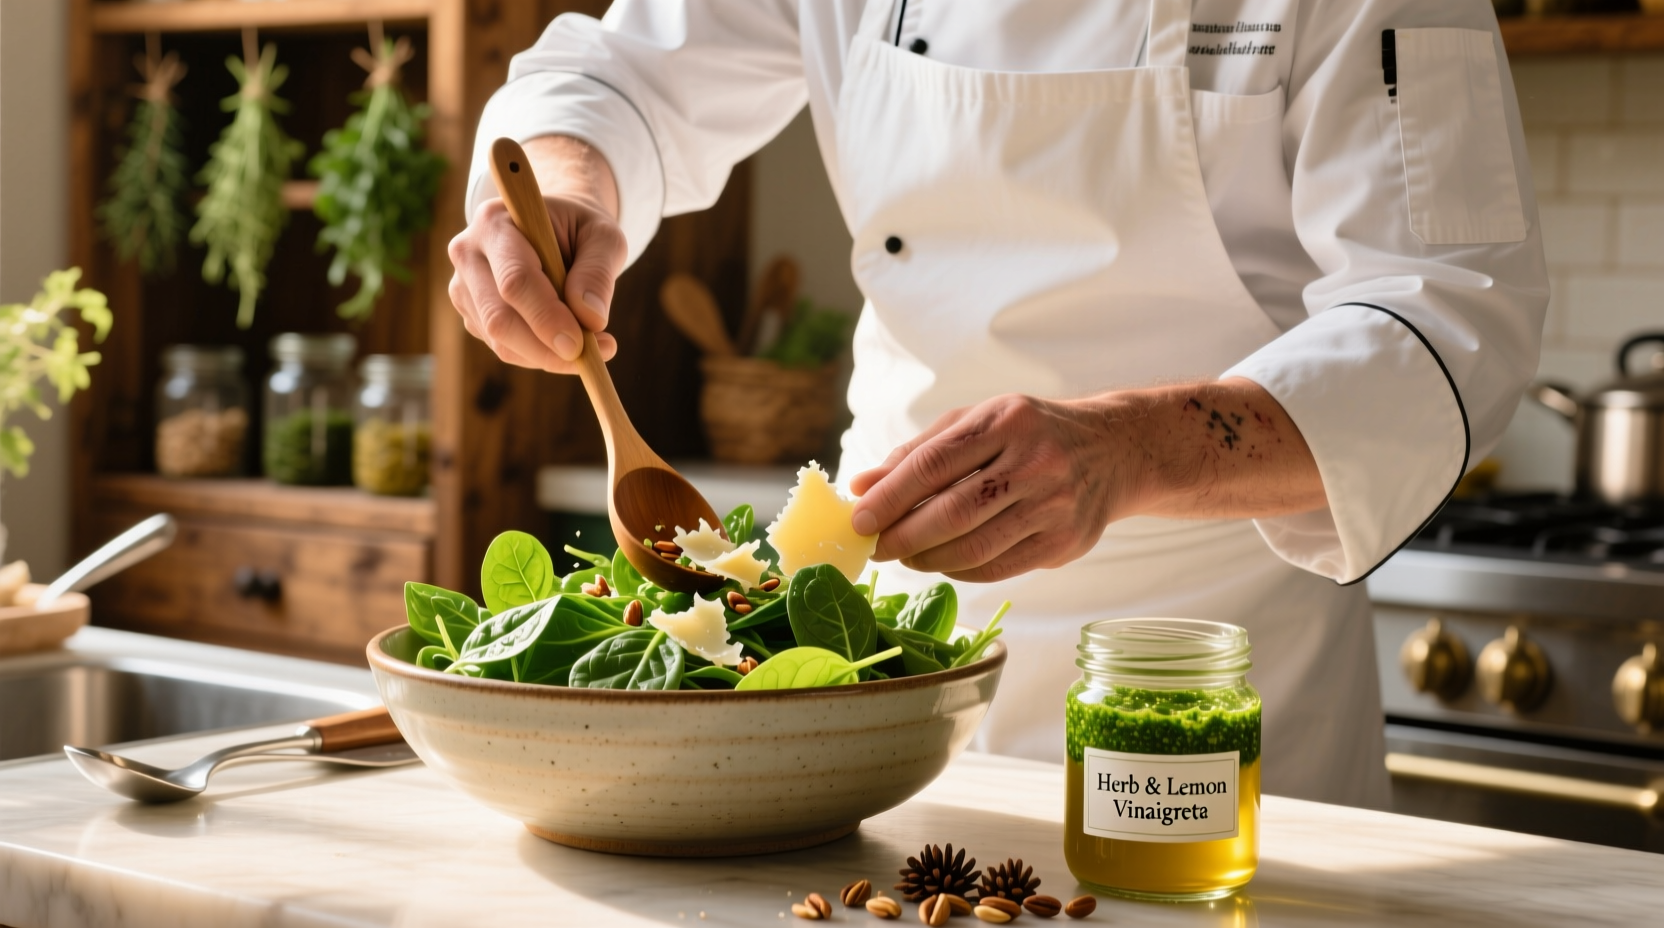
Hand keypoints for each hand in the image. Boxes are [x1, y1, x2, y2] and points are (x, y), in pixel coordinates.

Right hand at [446, 136, 625, 373]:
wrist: (555, 227)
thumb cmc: (581, 229)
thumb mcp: (603, 236)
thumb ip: (598, 272)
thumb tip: (591, 318)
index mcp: (496, 223)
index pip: (515, 281)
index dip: (546, 317)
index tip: (580, 344)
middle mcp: (469, 253)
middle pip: (499, 318)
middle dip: (546, 348)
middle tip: (593, 358)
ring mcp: (464, 286)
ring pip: (500, 340)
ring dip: (547, 355)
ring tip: (590, 346)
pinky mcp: (471, 312)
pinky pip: (504, 348)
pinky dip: (539, 354)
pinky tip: (564, 339)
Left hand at [848, 395, 1134, 582]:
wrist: (1113, 451)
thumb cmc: (1029, 434)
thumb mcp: (977, 423)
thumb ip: (918, 453)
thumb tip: (861, 487)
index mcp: (1006, 421)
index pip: (934, 463)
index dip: (890, 496)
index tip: (859, 520)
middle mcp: (1034, 461)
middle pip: (953, 511)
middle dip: (903, 536)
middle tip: (875, 547)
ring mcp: (1054, 504)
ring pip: (974, 547)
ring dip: (927, 559)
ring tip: (905, 556)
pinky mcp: (1064, 542)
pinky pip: (997, 567)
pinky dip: (959, 571)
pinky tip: (942, 563)